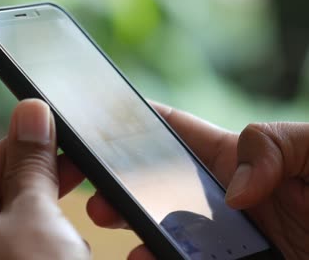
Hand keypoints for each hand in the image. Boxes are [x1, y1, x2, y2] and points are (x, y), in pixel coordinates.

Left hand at [0, 99, 89, 259]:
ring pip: (12, 230)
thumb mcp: (34, 217)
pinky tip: (70, 250)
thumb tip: (32, 111)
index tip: (47, 129)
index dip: (16, 147)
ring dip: (47, 220)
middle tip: (72, 162)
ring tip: (74, 218)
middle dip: (38, 185)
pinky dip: (46, 245)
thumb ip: (31, 164)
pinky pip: (21, 253)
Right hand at [80, 101, 308, 259]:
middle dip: (123, 188)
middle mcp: (220, 196)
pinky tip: (146, 258)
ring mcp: (223, 236)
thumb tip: (233, 189)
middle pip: (157, 186)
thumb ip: (273, 144)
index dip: (136, 124)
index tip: (102, 129)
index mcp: (233, 158)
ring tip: (117, 230)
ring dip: (138, 230)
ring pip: (167, 230)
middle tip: (99, 198)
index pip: (173, 132)